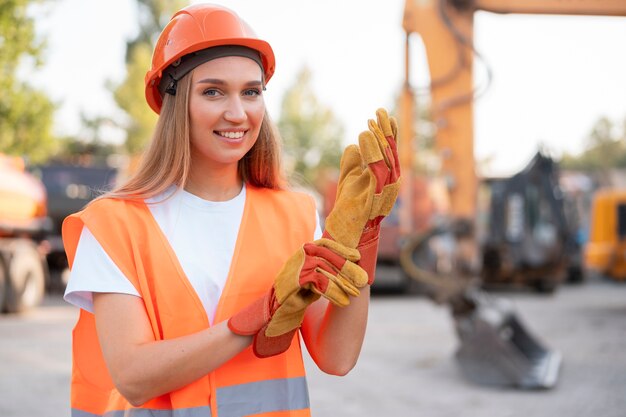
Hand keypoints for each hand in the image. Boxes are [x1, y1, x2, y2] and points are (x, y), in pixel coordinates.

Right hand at [228, 238, 367, 357]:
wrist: (270, 319)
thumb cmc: (292, 302)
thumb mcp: (310, 284)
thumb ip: (322, 274)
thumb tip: (342, 270)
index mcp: (301, 257)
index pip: (323, 244)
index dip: (340, 248)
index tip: (357, 256)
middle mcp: (296, 260)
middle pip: (325, 254)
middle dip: (346, 266)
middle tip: (363, 279)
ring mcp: (293, 270)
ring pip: (323, 268)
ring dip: (342, 280)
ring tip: (357, 292)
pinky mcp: (292, 283)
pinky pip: (317, 283)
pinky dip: (333, 292)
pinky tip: (343, 302)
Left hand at [323, 108, 400, 282]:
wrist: (345, 232)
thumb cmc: (349, 207)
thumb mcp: (348, 179)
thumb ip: (352, 162)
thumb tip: (353, 145)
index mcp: (387, 178)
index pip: (391, 151)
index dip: (388, 132)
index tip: (382, 114)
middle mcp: (391, 183)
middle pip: (392, 152)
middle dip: (386, 131)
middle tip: (378, 112)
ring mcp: (385, 191)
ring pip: (387, 159)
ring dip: (379, 139)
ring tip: (369, 123)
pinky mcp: (375, 197)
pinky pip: (375, 170)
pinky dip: (371, 152)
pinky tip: (362, 138)